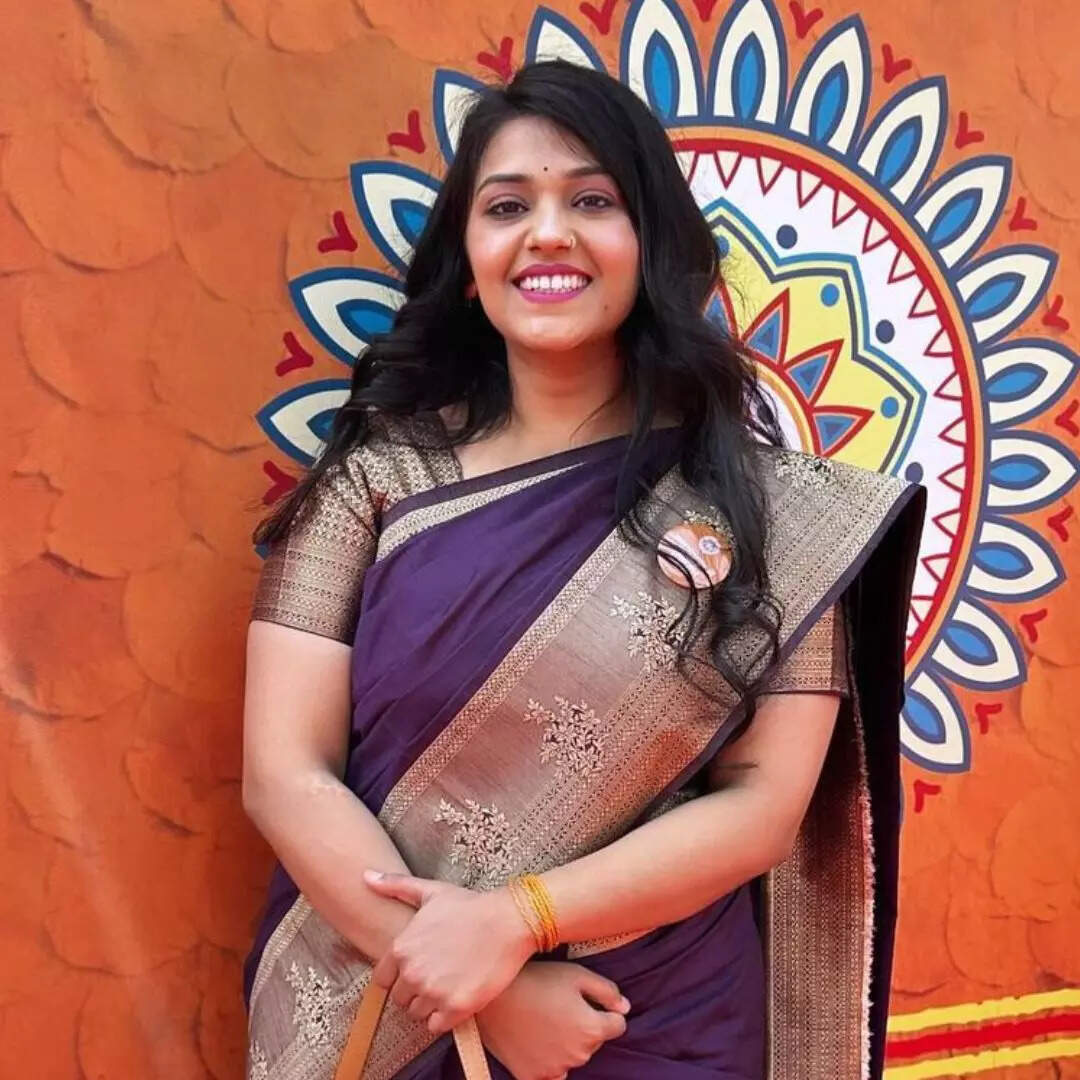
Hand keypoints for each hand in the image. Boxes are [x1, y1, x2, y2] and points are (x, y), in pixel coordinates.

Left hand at [364, 870, 535, 1034]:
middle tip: (437, 976)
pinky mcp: (455, 1008)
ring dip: (429, 1004)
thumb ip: (395, 886)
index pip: (382, 981)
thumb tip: (366, 876)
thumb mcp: (431, 892)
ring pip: (417, 1013)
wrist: (508, 921)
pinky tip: (457, 999)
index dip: (398, 977)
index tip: (417, 970)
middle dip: (415, 991)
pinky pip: (436, 1026)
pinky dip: (444, 1017)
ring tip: (448, 985)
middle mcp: (413, 973)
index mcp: (402, 948)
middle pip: (400, 999)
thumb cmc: (470, 906)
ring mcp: (433, 992)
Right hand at [477, 961, 629, 1079]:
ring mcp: (554, 1069)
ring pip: (572, 1058)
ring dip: (566, 1044)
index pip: (617, 1026)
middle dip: (584, 1026)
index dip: (605, 1010)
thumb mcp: (577, 974)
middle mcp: (578, 1055)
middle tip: (559, 1004)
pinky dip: (548, 1061)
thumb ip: (607, 992)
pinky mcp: (531, 1077)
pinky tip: (535, 1040)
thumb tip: (624, 1009)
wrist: (492, 993)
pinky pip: (551, 1074)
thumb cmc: (537, 978)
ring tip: (544, 1019)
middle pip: (593, 1042)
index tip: (588, 999)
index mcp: (592, 1030)